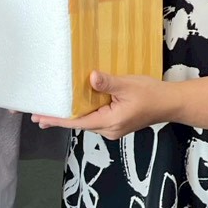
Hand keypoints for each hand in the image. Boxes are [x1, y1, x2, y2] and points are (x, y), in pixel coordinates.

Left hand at [31, 71, 172, 140]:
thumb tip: (91, 77)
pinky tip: (74, 108)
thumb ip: (108, 83)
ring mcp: (113, 128)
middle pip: (79, 124)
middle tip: (37, 115)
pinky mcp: (116, 123)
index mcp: (110, 122)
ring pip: (86, 122)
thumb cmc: (151, 94)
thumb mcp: (128, 84)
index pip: (77, 122)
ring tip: (50, 112)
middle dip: (59, 119)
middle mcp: (109, 130)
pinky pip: (94, 119)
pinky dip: (82, 114)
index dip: (58, 119)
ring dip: (69, 117)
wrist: (170, 104)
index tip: (40, 117)